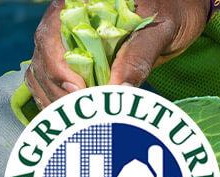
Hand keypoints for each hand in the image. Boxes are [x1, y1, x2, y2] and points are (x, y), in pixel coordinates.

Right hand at [26, 0, 209, 106]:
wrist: (178, 12)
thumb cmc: (173, 11)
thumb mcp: (161, 29)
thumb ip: (139, 55)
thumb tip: (119, 89)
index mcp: (81, 2)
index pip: (52, 33)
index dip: (58, 65)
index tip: (78, 91)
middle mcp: (65, 18)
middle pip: (44, 57)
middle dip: (58, 90)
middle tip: (82, 116)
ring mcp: (64, 40)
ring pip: (41, 71)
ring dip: (55, 99)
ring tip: (78, 121)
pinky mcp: (69, 59)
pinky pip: (48, 80)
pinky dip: (55, 101)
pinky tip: (70, 117)